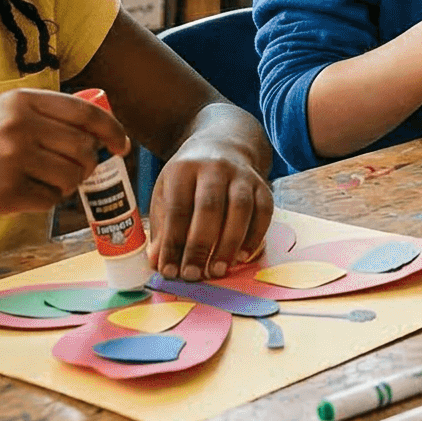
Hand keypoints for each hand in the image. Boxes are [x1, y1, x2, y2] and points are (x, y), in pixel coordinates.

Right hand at [0, 88, 123, 227]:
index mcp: (22, 101)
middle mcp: (21, 125)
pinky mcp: (9, 191)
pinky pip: (51, 199)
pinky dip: (45, 201)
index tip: (121, 146)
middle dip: (86, 165)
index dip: (112, 130)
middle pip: (84, 148)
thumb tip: (95, 128)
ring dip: (65, 185)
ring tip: (39, 182)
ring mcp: (15, 158)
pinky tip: (22, 195)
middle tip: (72, 172)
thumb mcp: (0, 114)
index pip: (86, 113)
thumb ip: (42, 115)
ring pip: (72, 177)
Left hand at [147, 135, 273, 280]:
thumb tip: (157, 263)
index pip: (178, 208)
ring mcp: (242, 175)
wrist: (221, 146)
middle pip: (210, 207)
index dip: (173, 242)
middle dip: (201, 245)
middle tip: (194, 274)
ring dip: (229, 243)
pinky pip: (264, 211)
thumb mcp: (166, 193)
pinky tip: (242, 257)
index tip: (168, 270)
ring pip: (240, 208)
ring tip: (218, 270)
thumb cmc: (188, 180)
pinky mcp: (262, 185)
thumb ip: (162, 228)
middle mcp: (215, 168)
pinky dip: (255, 236)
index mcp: (184, 169)